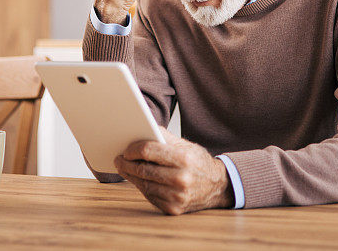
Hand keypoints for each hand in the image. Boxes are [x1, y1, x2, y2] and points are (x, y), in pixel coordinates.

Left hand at [114, 127, 233, 214]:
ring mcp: (177, 197)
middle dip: (127, 164)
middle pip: (143, 170)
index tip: (125, 149)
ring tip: (124, 169)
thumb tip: (142, 128)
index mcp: (184, 159)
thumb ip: (164, 137)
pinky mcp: (174, 209)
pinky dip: (142, 187)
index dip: (133, 150)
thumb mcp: (186, 145)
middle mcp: (181, 179)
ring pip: (144, 185)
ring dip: (131, 176)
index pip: (149, 151)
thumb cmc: (198, 162)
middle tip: (119, 159)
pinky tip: (137, 180)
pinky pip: (151, 196)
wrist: (218, 186)